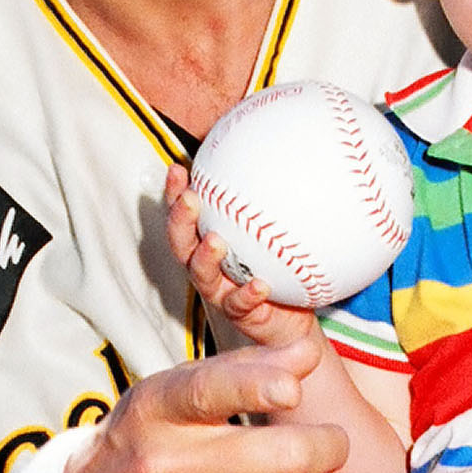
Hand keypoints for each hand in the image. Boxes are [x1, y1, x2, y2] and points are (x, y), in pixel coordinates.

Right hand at [62, 351, 347, 472]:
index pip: (207, 391)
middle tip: (332, 445)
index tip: (294, 389)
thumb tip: (307, 355)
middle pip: (280, 455)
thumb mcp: (171, 397)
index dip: (256, 386)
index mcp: (155, 412)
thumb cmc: (144, 448)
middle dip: (328, 447)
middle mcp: (162, 468)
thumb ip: (241, 369)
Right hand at [167, 162, 323, 372]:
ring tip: (216, 242)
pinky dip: (249, 294)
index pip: (186, 215)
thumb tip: (290, 152)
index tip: (178, 168)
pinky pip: (241, 304)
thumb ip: (280, 197)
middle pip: (181, 243)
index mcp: (210, 241)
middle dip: (180, 220)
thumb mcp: (284, 232)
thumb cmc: (287, 269)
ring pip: (202, 275)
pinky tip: (261, 285)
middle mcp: (208, 266)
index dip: (175, 194)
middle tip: (190, 200)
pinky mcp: (240, 314)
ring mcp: (221, 291)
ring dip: (205, 258)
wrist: (297, 320)